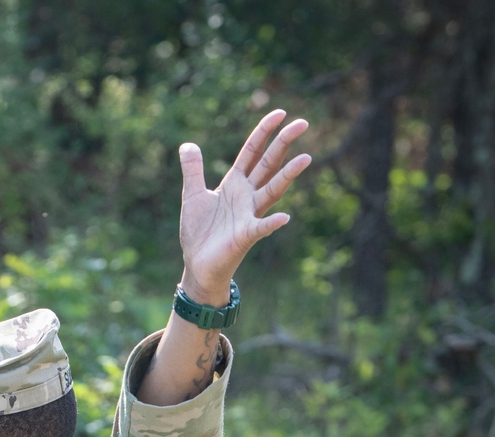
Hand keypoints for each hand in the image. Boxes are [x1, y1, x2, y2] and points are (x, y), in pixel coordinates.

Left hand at [178, 111, 310, 304]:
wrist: (198, 265)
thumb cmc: (199, 233)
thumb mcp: (192, 195)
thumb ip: (193, 169)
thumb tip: (188, 144)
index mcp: (234, 183)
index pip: (253, 151)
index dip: (264, 131)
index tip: (280, 113)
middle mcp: (246, 196)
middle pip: (269, 164)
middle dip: (284, 143)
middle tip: (303, 123)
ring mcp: (249, 215)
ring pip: (272, 190)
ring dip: (288, 175)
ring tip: (306, 158)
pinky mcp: (245, 236)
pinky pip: (261, 228)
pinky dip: (272, 223)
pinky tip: (284, 217)